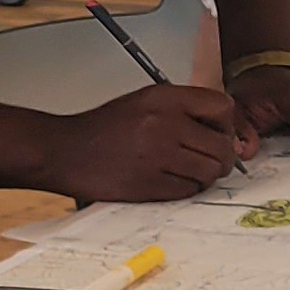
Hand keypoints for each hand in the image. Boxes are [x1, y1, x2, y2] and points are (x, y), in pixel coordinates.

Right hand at [34, 85, 253, 200]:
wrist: (63, 151)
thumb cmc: (106, 127)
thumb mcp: (146, 101)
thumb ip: (184, 109)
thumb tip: (224, 129)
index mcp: (165, 98)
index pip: (222, 106)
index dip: (226, 123)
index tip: (218, 133)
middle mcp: (164, 124)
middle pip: (222, 145)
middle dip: (223, 156)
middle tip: (212, 160)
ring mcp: (157, 155)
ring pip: (210, 171)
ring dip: (207, 175)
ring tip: (192, 171)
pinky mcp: (148, 184)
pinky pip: (189, 190)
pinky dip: (188, 189)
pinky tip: (174, 181)